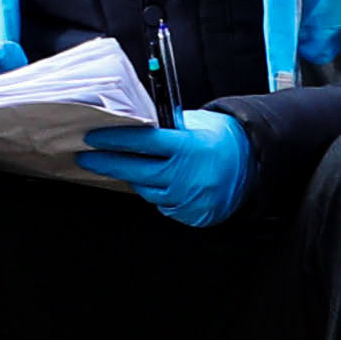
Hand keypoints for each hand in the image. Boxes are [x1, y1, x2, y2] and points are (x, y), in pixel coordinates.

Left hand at [83, 110, 252, 227]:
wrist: (253, 165)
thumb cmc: (222, 140)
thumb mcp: (194, 124)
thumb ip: (164, 129)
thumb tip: (129, 128)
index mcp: (187, 147)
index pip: (141, 143)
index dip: (113, 141)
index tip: (93, 139)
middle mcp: (186, 176)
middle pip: (135, 171)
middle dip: (108, 163)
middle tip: (88, 157)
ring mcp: (189, 199)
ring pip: (146, 190)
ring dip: (136, 178)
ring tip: (131, 167)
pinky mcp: (193, 215)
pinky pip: (164, 205)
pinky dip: (159, 193)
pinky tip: (162, 182)